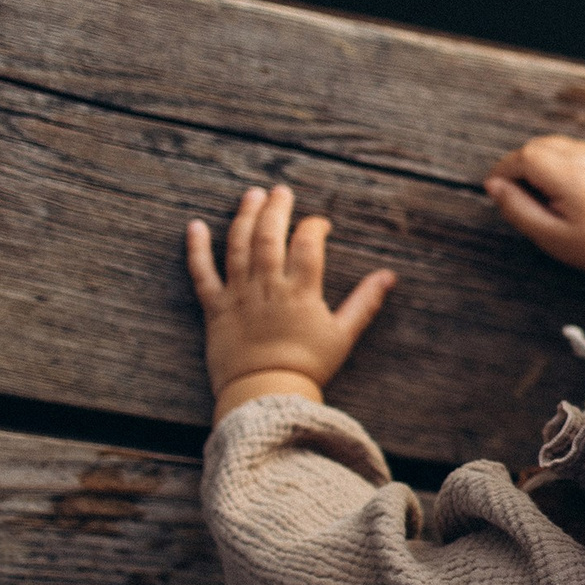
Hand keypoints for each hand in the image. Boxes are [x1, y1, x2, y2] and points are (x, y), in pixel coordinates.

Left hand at [185, 186, 397, 420]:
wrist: (266, 394)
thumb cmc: (309, 367)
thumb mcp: (343, 334)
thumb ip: (365, 302)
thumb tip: (389, 276)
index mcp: (301, 291)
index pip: (307, 244)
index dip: (314, 227)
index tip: (320, 224)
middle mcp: (268, 286)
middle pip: (269, 236)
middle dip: (275, 208)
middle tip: (280, 190)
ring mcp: (239, 295)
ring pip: (238, 246)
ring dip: (244, 216)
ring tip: (251, 195)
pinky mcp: (215, 308)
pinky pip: (202, 273)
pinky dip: (196, 248)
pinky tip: (195, 226)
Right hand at [485, 135, 584, 304]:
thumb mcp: (547, 234)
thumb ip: (516, 207)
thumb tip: (492, 183)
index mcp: (576, 179)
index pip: (526, 157)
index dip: (504, 170)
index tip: (497, 189)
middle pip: (535, 147)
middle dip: (519, 167)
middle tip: (521, 198)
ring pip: (549, 144)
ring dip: (535, 163)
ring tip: (542, 196)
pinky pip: (565, 148)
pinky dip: (552, 161)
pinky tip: (558, 188)